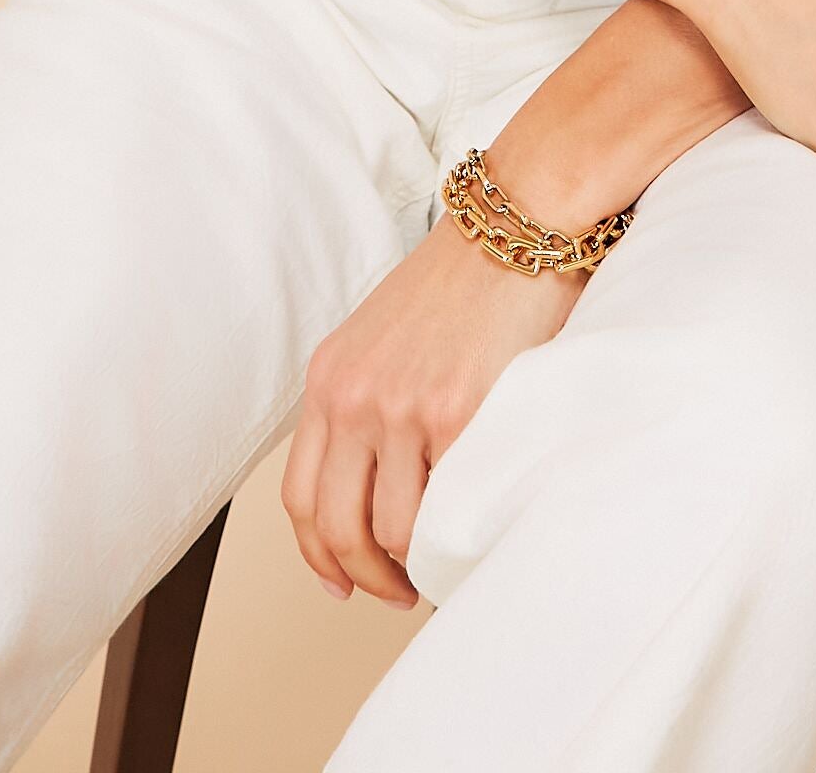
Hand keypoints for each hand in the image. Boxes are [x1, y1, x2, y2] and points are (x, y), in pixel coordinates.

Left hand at [281, 210, 581, 605]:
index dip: (319, 556)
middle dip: (366, 578)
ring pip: (392, 531)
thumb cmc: (465, 280)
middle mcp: (354, 396)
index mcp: (330, 378)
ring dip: (416, 564)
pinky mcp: (456, 415)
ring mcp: (402, 409)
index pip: (300, 497)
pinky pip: (446, 506)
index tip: (342, 583)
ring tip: (444, 561)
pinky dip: (458, 533)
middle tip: (399, 593)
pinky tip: (475, 528)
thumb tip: (376, 484)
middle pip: (337, 527)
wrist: (515, 222)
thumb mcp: (385, 336)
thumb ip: (369, 400)